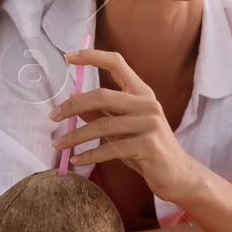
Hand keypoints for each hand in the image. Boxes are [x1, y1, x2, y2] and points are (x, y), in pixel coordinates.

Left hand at [49, 49, 204, 203]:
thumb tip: (73, 102)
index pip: (117, 63)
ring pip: (103, 125)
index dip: (92, 56)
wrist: (178, 175)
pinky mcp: (148, 146)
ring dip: (75, 136)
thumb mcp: (123, 128)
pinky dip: (89, 155)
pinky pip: (111, 148)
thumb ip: (103, 113)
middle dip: (73, 105)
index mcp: (142, 93)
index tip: (68, 56)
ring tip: (58, 145)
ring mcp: (150, 124)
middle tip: (53, 116)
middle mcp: (147, 103)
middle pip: (103, 95)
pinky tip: (76, 160)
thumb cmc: (147, 149)